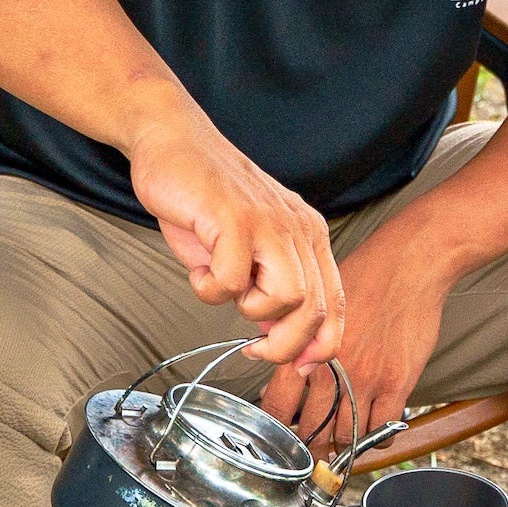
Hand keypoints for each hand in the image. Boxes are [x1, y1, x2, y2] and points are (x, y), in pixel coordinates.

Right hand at [119, 94, 342, 367]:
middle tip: (254, 347)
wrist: (172, 140)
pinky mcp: (233, 218)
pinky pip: (230, 281)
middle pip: (315, 309)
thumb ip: (268, 287)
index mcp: (307, 235)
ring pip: (286, 298)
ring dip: (248, 309)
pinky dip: (208, 287)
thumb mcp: (246, 247)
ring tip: (223, 284)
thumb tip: (279, 335)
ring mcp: (267, 222)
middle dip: (284, 345)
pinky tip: (199, 264)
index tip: (299, 366)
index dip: (323, 344)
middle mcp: (296, 228)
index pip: (335, 302)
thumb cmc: (204, 197)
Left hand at [264, 230, 454, 455]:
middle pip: (311, 429)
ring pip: (347, 436)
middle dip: (308, 445)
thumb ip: (295, 338)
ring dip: (341, 445)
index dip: (274, 427)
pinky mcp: (397, 383)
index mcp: (304, 350)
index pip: (277, 406)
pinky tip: (372, 432)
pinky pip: (382, 429)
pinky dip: (376, 439)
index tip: (278, 435)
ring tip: (339, 443)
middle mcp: (332, 370)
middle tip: (310, 449)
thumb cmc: (364, 276)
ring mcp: (366, 380)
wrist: (409, 265)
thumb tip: (274, 366)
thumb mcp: (317, 304)